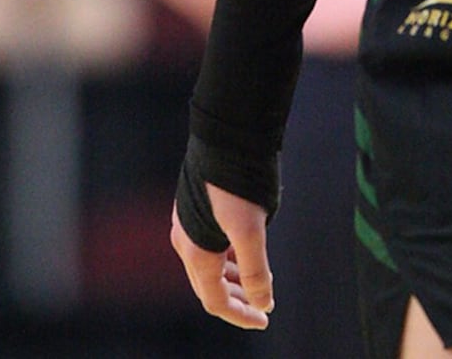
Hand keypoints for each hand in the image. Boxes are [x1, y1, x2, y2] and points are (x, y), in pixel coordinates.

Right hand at [170, 182, 274, 328]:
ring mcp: (189, 222)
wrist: (227, 132)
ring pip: (210, 265)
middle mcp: (186, 240)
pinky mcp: (196, 206)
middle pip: (209, 286)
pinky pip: (210, 245)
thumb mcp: (251, 227)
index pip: (215, 300)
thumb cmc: (237, 179)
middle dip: (237, 300)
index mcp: (196, 251)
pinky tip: (246, 254)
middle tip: (263, 307)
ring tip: (257, 284)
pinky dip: (228, 257)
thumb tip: (263, 302)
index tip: (265, 318)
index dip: (241, 314)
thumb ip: (256, 268)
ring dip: (233, 279)